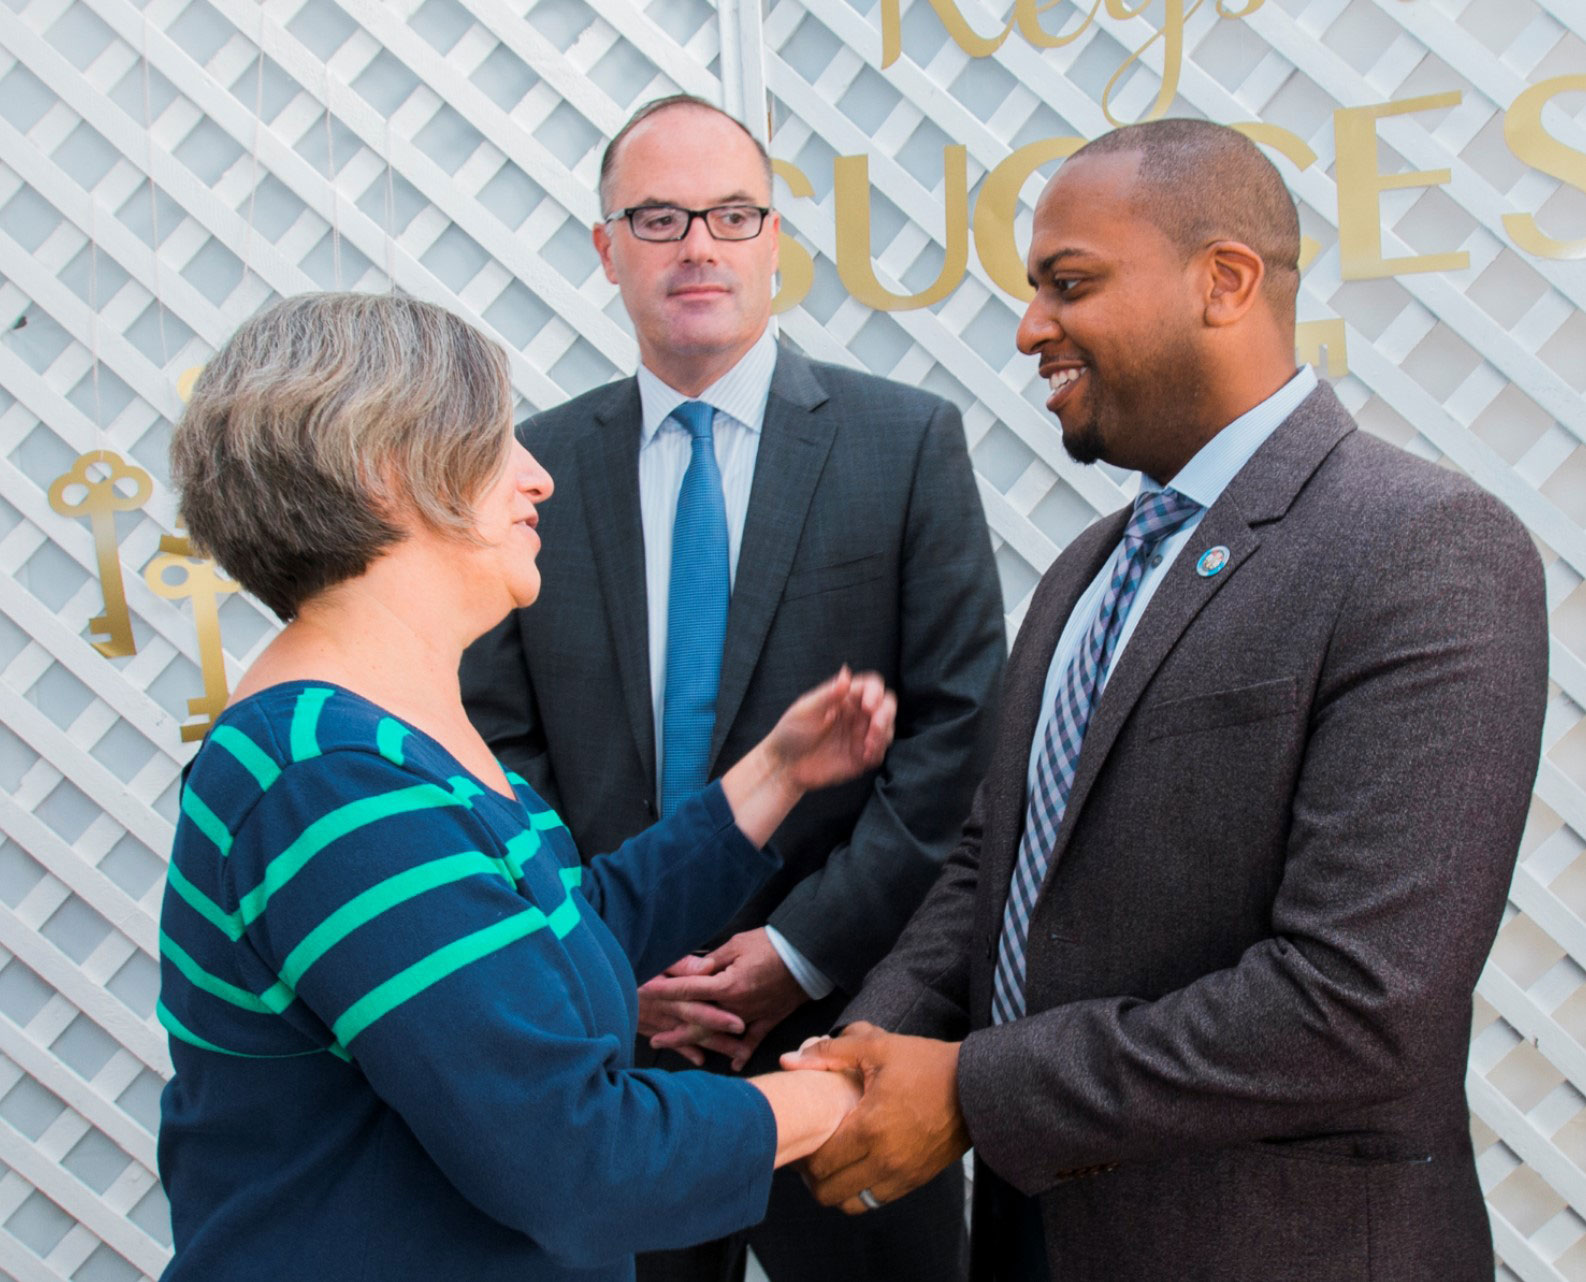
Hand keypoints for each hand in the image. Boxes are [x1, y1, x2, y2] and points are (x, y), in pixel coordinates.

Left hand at [639, 930, 808, 1069]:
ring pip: (719, 1034)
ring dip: (697, 1043)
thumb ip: (712, 961)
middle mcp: (735, 1006)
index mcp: (726, 985)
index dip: (664, 990)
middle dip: (673, 1030)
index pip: (688, 989)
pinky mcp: (768, 1019)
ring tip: (681, 1051)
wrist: (808, 956)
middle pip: (698, 1021)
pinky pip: (753, 1040)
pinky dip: (742, 1053)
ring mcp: (752, 1016)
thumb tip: (690, 970)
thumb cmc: (771, 944)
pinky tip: (733, 1063)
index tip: (645, 993)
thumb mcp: (737, 945)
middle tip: (652, 1040)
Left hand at [720, 669, 895, 848]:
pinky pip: (880, 752)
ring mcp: (860, 736)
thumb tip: (846, 673)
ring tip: (867, 745)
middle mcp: (856, 714)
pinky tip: (865, 755)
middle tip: (875, 726)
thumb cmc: (790, 733)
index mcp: (844, 697)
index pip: (871, 686)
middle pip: (886, 705)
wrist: (784, 767)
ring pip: (887, 729)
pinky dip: (878, 752)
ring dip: (883, 734)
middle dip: (886, 714)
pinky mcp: (861, 757)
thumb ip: (828, 694)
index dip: (875, 692)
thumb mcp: (806, 710)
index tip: (868, 706)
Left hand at [780, 1022, 969, 1212]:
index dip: (803, 1156)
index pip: (819, 1163)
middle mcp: (884, 1160)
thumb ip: (829, 1053)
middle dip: (813, 1176)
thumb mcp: (878, 1047)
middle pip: (829, 1191)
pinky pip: (876, 1201)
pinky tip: (858, 1165)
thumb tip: (789, 1058)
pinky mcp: (915, 1180)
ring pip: (852, 1203)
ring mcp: (901, 1175)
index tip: (801, 1139)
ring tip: (833, 1163)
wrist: (976, 1087)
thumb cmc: (926, 1065)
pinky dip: (861, 1190)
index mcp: (870, 1128)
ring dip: (836, 1188)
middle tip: (811, 1153)